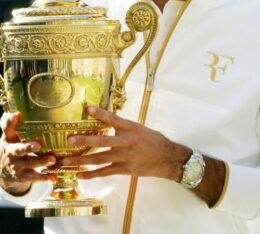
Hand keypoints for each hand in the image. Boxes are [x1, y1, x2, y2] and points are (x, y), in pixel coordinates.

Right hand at [0, 111, 55, 194]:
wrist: (2, 171)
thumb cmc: (11, 147)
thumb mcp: (9, 136)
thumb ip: (11, 124)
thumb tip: (15, 113)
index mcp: (9, 140)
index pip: (7, 130)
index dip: (10, 123)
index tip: (16, 115)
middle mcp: (12, 153)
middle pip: (19, 149)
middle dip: (28, 147)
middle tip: (39, 145)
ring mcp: (17, 166)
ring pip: (29, 164)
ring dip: (41, 162)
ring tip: (53, 160)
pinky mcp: (24, 176)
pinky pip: (34, 177)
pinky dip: (44, 178)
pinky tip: (54, 178)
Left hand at [62, 107, 188, 180]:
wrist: (168, 158)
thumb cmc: (154, 141)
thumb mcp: (141, 129)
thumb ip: (125, 127)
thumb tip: (109, 121)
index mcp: (132, 128)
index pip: (114, 119)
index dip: (101, 114)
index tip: (87, 109)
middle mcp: (127, 142)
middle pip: (103, 140)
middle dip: (85, 140)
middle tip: (70, 140)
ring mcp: (125, 156)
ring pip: (99, 158)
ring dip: (81, 160)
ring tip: (67, 161)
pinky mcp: (125, 169)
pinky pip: (105, 172)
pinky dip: (92, 174)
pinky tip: (80, 175)